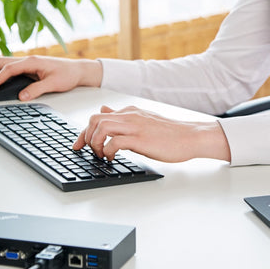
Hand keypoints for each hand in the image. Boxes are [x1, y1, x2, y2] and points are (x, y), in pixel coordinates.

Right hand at [0, 55, 101, 100]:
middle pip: (1, 62)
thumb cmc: (68, 74)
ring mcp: (27, 62)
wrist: (78, 70)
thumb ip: (37, 89)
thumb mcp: (54, 84)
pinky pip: (9, 67)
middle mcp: (28, 59)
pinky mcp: (28, 67)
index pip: (9, 69)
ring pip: (3, 63)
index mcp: (32, 61)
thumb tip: (21, 96)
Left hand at [74, 105, 231, 162]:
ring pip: (101, 128)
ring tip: (101, 155)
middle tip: (88, 151)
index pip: (98, 116)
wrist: (190, 136)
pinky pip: (114, 142)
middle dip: (85, 137)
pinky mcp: (140, 139)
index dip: (84, 131)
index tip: (78, 145)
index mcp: (130, 112)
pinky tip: (111, 158)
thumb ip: (123, 117)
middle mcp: (130, 116)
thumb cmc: (170, 133)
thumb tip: (105, 110)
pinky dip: (107, 151)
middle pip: (95, 119)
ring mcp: (135, 126)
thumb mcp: (143, 120)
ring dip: (95, 144)